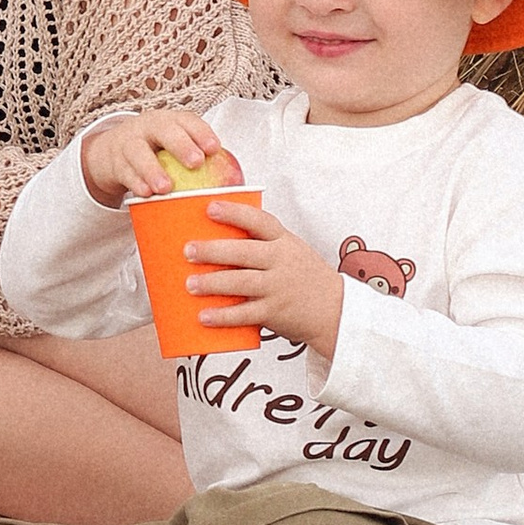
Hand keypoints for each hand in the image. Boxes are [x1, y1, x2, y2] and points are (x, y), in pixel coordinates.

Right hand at [79, 107, 239, 208]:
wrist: (113, 152)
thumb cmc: (157, 152)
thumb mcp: (173, 147)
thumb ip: (198, 160)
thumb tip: (236, 188)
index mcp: (170, 121)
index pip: (187, 120)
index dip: (201, 132)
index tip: (215, 148)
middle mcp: (149, 127)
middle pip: (164, 130)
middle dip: (181, 145)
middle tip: (196, 163)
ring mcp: (129, 142)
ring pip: (139, 152)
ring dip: (153, 169)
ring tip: (167, 187)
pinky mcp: (116, 162)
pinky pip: (125, 172)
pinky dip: (135, 183)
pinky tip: (146, 195)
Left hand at [186, 200, 345, 358]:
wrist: (335, 309)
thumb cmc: (303, 276)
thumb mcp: (290, 250)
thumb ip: (260, 243)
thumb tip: (212, 239)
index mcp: (283, 241)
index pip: (259, 221)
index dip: (234, 213)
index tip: (209, 208)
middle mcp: (281, 261)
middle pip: (244, 252)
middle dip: (213, 250)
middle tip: (188, 250)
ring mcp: (278, 287)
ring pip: (241, 282)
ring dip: (213, 283)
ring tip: (189, 284)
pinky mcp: (275, 312)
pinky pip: (245, 314)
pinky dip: (224, 316)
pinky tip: (204, 316)